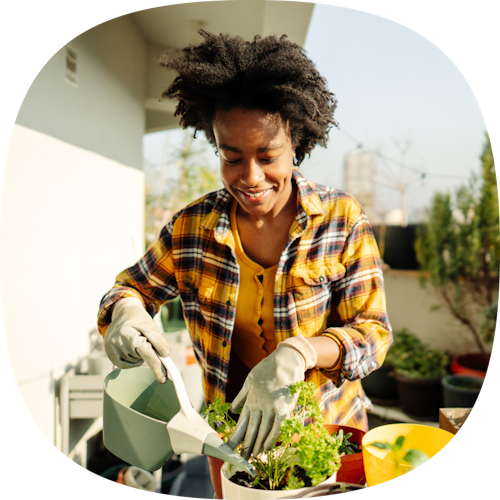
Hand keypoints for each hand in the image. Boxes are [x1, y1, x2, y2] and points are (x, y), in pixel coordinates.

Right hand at [104, 297, 171, 382]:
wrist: (122, 314)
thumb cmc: (139, 320)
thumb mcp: (151, 326)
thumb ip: (159, 340)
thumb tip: (165, 356)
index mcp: (128, 334)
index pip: (146, 353)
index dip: (156, 366)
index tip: (163, 380)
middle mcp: (117, 343)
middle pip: (142, 357)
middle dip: (149, 352)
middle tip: (145, 339)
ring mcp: (111, 350)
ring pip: (136, 362)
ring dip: (140, 355)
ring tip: (136, 340)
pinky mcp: (110, 355)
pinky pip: (127, 365)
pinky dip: (133, 359)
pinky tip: (131, 348)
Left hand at [226, 336, 316, 458]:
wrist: (287, 359)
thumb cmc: (268, 368)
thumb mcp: (250, 379)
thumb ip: (242, 395)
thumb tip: (233, 409)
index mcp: (250, 398)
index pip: (241, 422)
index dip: (235, 436)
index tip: (229, 448)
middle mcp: (259, 404)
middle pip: (251, 430)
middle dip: (245, 446)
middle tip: (239, 459)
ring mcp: (272, 407)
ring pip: (263, 431)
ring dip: (257, 446)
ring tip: (253, 458)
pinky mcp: (284, 408)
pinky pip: (277, 427)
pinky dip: (271, 439)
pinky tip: (266, 448)